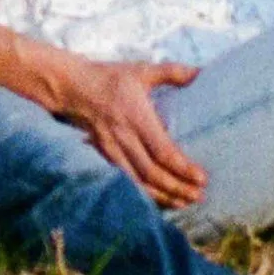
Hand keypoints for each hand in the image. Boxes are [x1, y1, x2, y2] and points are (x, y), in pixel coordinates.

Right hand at [48, 53, 205, 208]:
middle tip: (198, 196)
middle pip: (152, 172)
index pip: (162, 150)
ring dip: (162, 196)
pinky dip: (143, 193)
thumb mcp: (141, 71)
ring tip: (183, 203)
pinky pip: (126, 180)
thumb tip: (201, 73)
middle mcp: (124, 137)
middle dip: (176, 188)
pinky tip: (158, 199)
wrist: (71, 88)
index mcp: (136, 117)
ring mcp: (112, 149)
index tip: (201, 178)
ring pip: (138, 181)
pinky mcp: (104, 156)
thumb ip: (172, 72)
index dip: (182, 168)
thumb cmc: (109, 78)